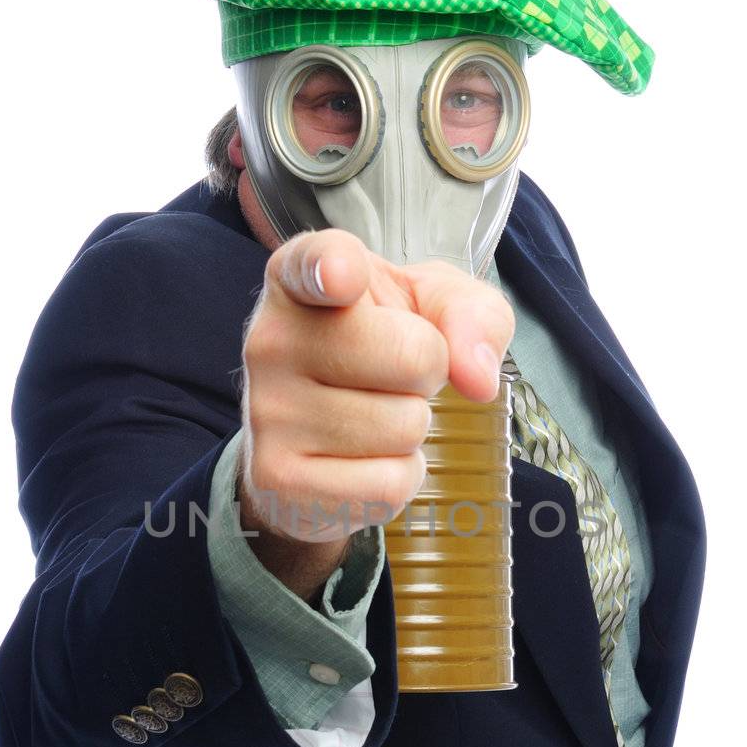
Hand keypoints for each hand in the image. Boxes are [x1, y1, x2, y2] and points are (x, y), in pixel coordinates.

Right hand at [239, 227, 514, 547]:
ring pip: (404, 426)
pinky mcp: (277, 477)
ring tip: (373, 415)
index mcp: (299, 277)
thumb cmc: (380, 347)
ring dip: (411, 428)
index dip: (335, 268)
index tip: (343, 276)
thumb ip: (472, 314)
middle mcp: (270, 338)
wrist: (316, 438)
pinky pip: (389, 483)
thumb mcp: (432, 306)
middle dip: (429, 372)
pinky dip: (398, 477)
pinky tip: (362, 459)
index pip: (318, 264)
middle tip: (393, 374)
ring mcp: (267, 412)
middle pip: (413, 356)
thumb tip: (478, 380)